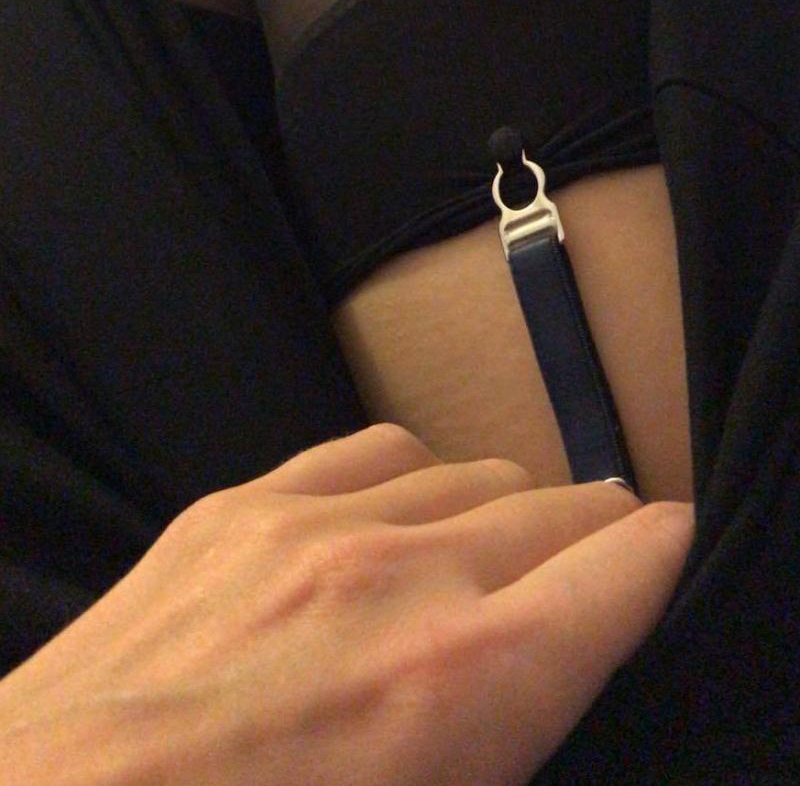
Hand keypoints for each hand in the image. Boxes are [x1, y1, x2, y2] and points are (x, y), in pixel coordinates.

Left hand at [0, 423, 693, 784]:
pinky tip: (400, 523)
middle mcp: (404, 576)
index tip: (670, 568)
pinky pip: (375, 450)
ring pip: (474, 471)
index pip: (628, 567)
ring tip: (490, 567)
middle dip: (595, 546)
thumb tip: (537, 693)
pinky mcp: (240, 506)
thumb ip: (506, 740)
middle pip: (564, 509)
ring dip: (503, 516)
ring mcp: (314, 525)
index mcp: (466, 685)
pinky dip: (414, 481)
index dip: (667, 562)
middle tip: (587, 589)